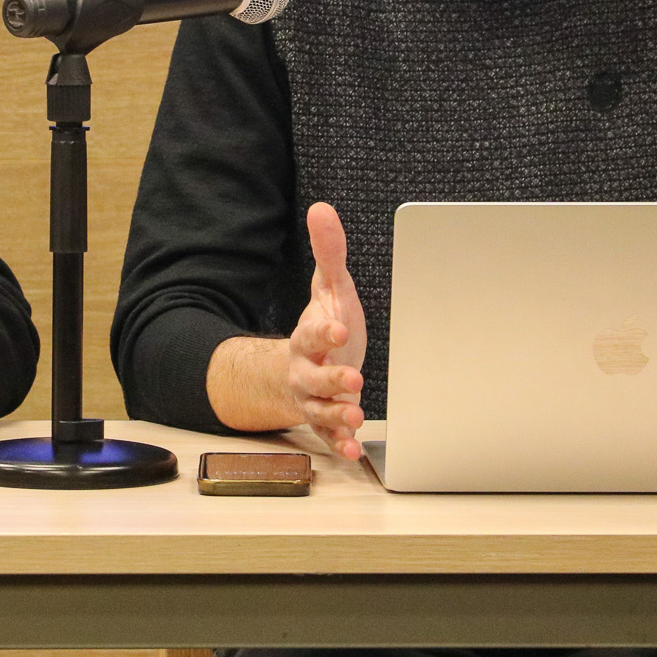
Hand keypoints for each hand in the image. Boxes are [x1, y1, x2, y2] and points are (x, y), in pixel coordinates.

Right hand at [208, 202, 368, 454]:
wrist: (300, 367)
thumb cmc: (324, 326)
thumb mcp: (329, 289)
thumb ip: (328, 252)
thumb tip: (322, 208)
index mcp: (308, 337)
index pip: (313, 333)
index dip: (323, 332)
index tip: (339, 328)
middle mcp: (306, 369)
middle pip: (313, 377)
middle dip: (332, 380)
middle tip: (354, 381)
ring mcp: (313, 397)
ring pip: (319, 409)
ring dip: (337, 414)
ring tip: (356, 416)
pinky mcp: (324, 418)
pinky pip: (328, 434)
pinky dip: (340, 442)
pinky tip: (353, 449)